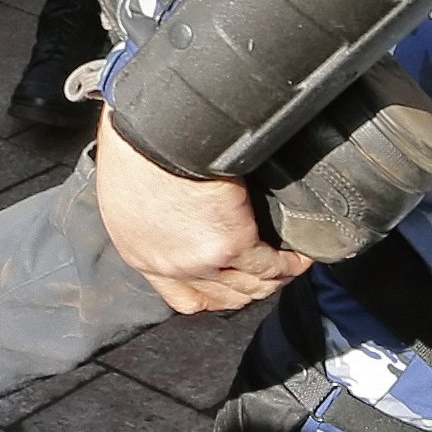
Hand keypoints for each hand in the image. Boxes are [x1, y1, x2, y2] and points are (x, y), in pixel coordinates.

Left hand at [93, 115, 307, 312]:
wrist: (149, 136)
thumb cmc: (136, 149)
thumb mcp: (131, 194)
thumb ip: (155, 216)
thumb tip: (177, 212)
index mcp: (141, 254)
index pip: (184, 295)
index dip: (214, 291)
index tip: (232, 280)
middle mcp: (170, 267)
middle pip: (222, 296)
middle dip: (249, 287)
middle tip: (271, 271)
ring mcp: (200, 261)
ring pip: (250, 285)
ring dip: (274, 277)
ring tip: (290, 264)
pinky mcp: (230, 244)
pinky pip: (270, 265)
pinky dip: (290, 263)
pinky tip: (300, 255)